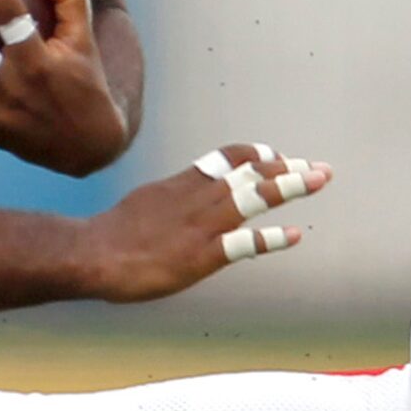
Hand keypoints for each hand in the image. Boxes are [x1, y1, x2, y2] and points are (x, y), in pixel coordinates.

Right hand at [74, 143, 330, 302]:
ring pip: (253, 196)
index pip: (226, 158)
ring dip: (290, 186)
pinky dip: (272, 238)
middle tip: (317, 167)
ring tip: (319, 180)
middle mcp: (197, 198)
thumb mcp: (143, 204)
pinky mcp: (202, 254)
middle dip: (287, 168)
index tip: (277, 156)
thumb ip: (169, 201)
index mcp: (181, 184)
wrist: (92, 254)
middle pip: (249, 172)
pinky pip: (244, 242)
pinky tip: (294, 235)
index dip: (256, 156)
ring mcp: (201, 225)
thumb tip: (177, 202)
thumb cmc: (110, 237)